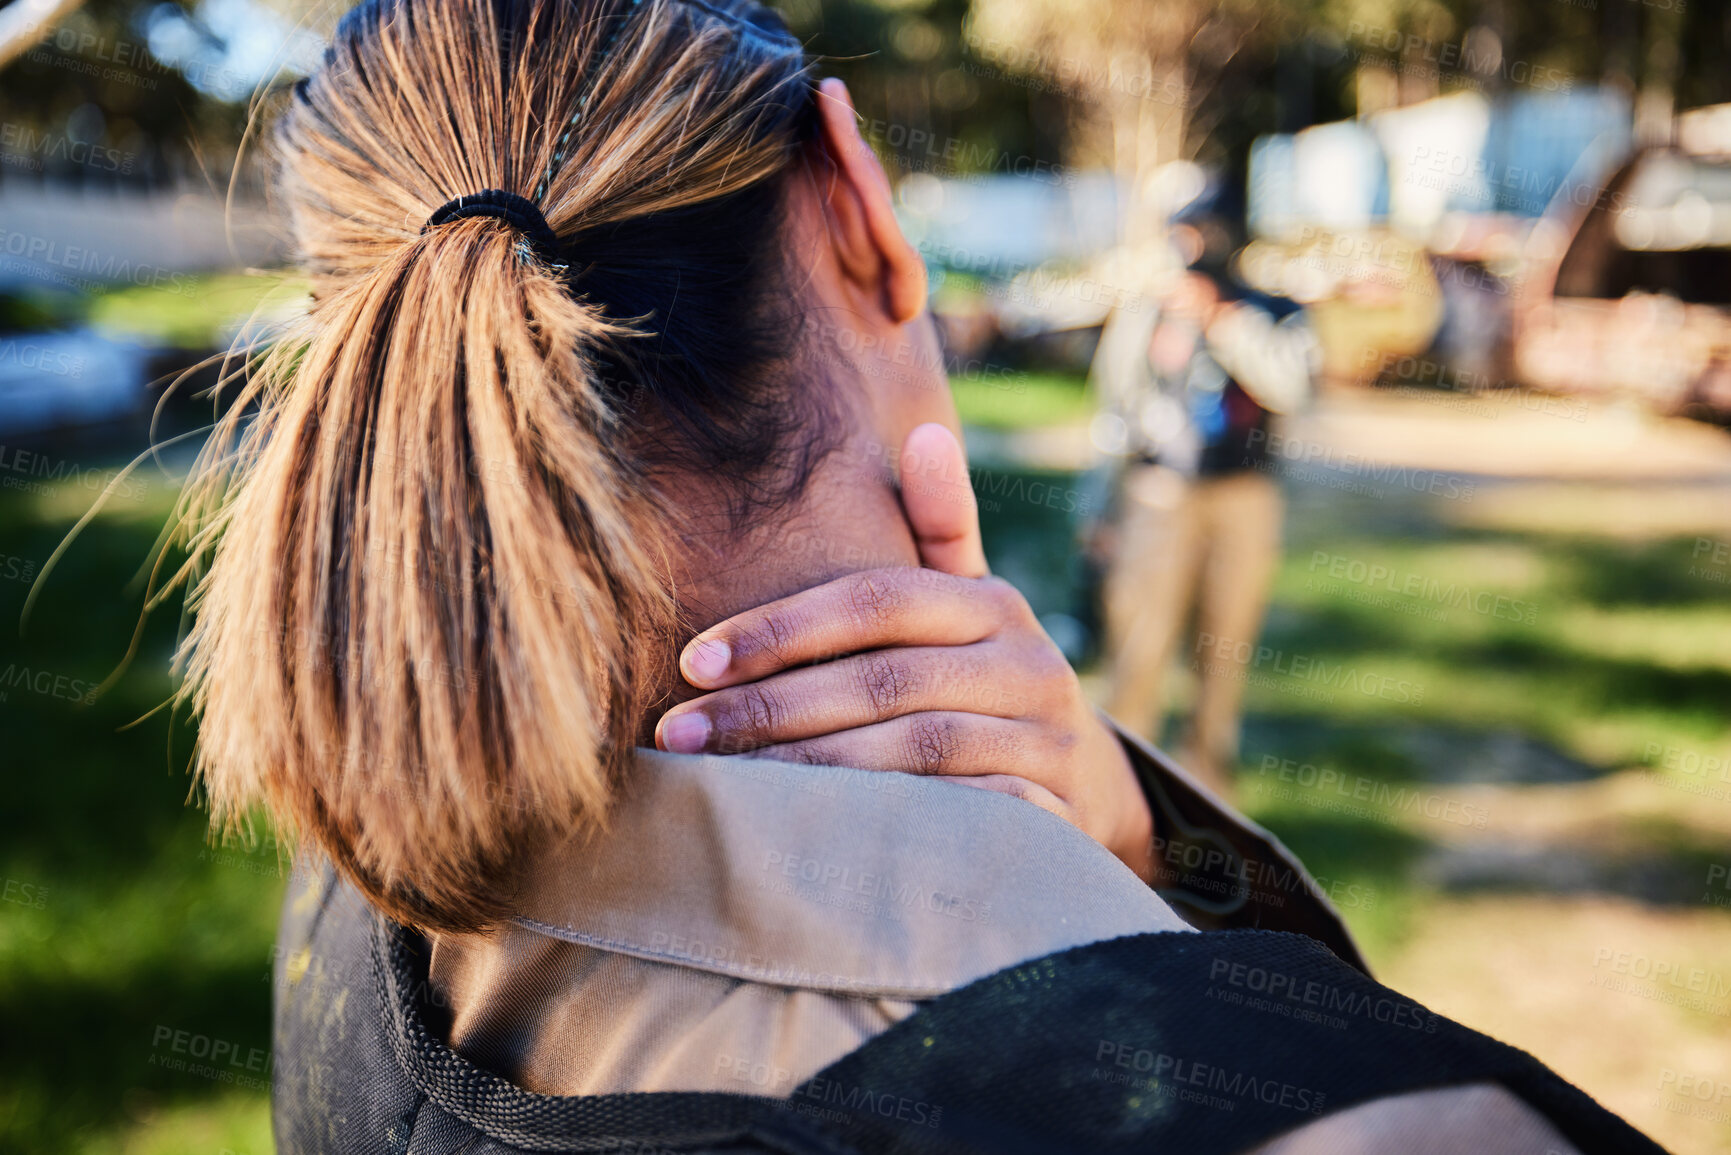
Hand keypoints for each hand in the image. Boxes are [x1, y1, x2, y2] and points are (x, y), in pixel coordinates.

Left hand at [655, 423, 1155, 879]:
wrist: (1082, 785)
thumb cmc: (983, 683)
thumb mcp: (969, 603)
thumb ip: (940, 528)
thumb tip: (927, 433)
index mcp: (994, 605)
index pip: (876, 601)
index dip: (781, 629)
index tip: (692, 660)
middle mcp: (1029, 668)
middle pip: (884, 681)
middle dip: (770, 709)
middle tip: (679, 733)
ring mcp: (1046, 747)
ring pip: (915, 755)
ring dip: (809, 772)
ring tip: (721, 785)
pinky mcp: (1052, 822)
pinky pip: (956, 824)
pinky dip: (882, 828)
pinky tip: (806, 838)